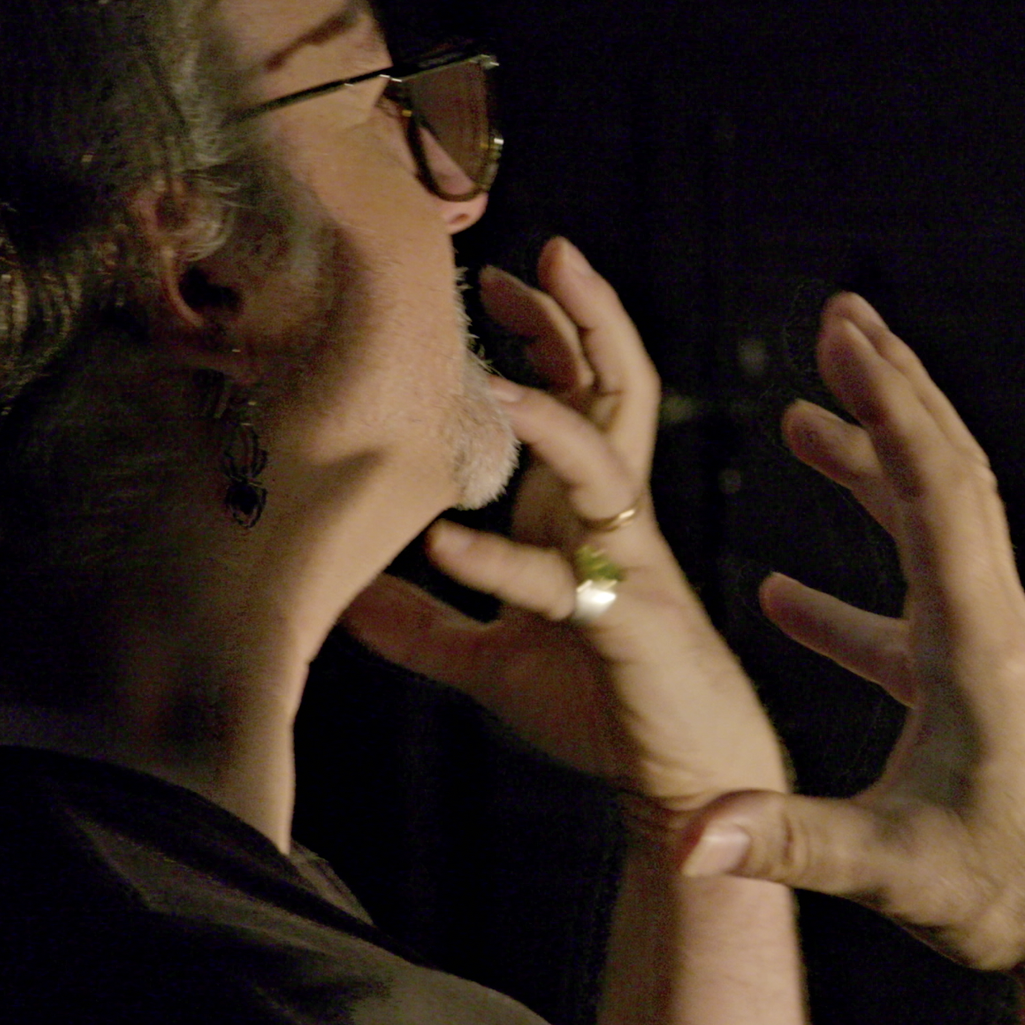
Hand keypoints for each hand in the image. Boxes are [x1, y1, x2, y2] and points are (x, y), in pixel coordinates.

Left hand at [342, 237, 786, 809]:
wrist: (679, 775)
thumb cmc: (603, 704)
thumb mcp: (490, 658)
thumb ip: (426, 625)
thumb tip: (345, 600)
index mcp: (587, 512)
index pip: (583, 393)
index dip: (548, 330)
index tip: (496, 282)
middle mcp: (614, 520)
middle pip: (618, 390)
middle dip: (587, 317)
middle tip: (548, 249)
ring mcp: (627, 564)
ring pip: (606, 462)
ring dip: (552, 416)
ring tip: (494, 379)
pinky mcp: (626, 623)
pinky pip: (562, 581)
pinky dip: (501, 562)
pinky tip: (446, 545)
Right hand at [680, 295, 1024, 979]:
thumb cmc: (1016, 899)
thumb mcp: (893, 871)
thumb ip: (786, 843)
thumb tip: (684, 839)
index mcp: (977, 641)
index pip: (935, 488)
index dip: (886, 402)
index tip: (843, 328)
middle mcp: (992, 629)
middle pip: (949, 478)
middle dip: (894, 394)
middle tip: (845, 318)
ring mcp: (989, 661)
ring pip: (934, 538)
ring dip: (873, 473)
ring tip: (808, 419)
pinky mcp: (978, 703)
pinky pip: (909, 621)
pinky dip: (852, 598)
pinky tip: (787, 597)